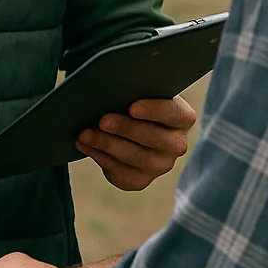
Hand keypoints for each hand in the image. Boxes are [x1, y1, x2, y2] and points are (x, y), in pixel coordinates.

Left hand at [76, 95, 196, 190]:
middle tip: (102, 120)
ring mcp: (160, 165)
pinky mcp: (141, 180)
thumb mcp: (138, 91)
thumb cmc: (132, 99)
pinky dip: (100, 157)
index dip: (155, 111)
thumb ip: (133, 88)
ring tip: (85, 134)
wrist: (126, 124)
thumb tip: (112, 87)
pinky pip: (121, 173)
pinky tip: (85, 145)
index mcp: (182, 117)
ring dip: (107, 145)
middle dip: (125, 129)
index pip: (175, 114)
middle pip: (153, 138)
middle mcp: (176, 144)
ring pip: (135, 158)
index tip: (132, 107)